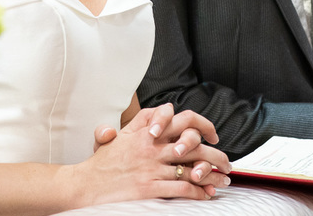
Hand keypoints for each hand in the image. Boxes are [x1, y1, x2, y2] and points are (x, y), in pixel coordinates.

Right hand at [78, 107, 230, 205]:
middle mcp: (151, 147)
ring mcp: (152, 168)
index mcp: (146, 132)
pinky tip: (206, 194)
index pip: (180, 118)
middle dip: (215, 154)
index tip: (211, 134)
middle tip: (226, 161)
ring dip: (212, 175)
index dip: (201, 124)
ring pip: (192, 167)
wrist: (85, 185)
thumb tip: (153, 116)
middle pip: (193, 144)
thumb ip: (136, 124)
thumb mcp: (118, 136)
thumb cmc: (101, 163)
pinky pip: (182, 188)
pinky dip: (198, 192)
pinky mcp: (150, 188)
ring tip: (224, 180)